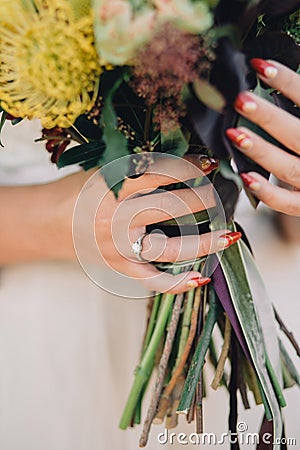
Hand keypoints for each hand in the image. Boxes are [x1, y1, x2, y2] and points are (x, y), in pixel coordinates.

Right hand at [71, 154, 240, 293]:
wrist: (45, 222)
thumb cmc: (77, 192)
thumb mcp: (103, 173)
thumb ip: (137, 172)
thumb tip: (181, 167)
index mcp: (113, 188)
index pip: (160, 173)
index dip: (190, 166)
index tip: (210, 162)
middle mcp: (117, 218)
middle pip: (172, 209)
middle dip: (203, 200)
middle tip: (218, 195)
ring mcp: (118, 247)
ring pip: (169, 248)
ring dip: (203, 242)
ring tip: (229, 236)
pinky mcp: (118, 267)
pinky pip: (151, 281)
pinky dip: (177, 283)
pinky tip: (200, 278)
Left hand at [226, 59, 299, 215]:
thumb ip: (296, 105)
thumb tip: (263, 73)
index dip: (288, 81)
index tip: (260, 65)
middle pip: (298, 134)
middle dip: (269, 117)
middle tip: (240, 100)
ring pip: (289, 167)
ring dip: (261, 151)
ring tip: (235, 134)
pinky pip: (288, 203)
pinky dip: (268, 193)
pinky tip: (246, 177)